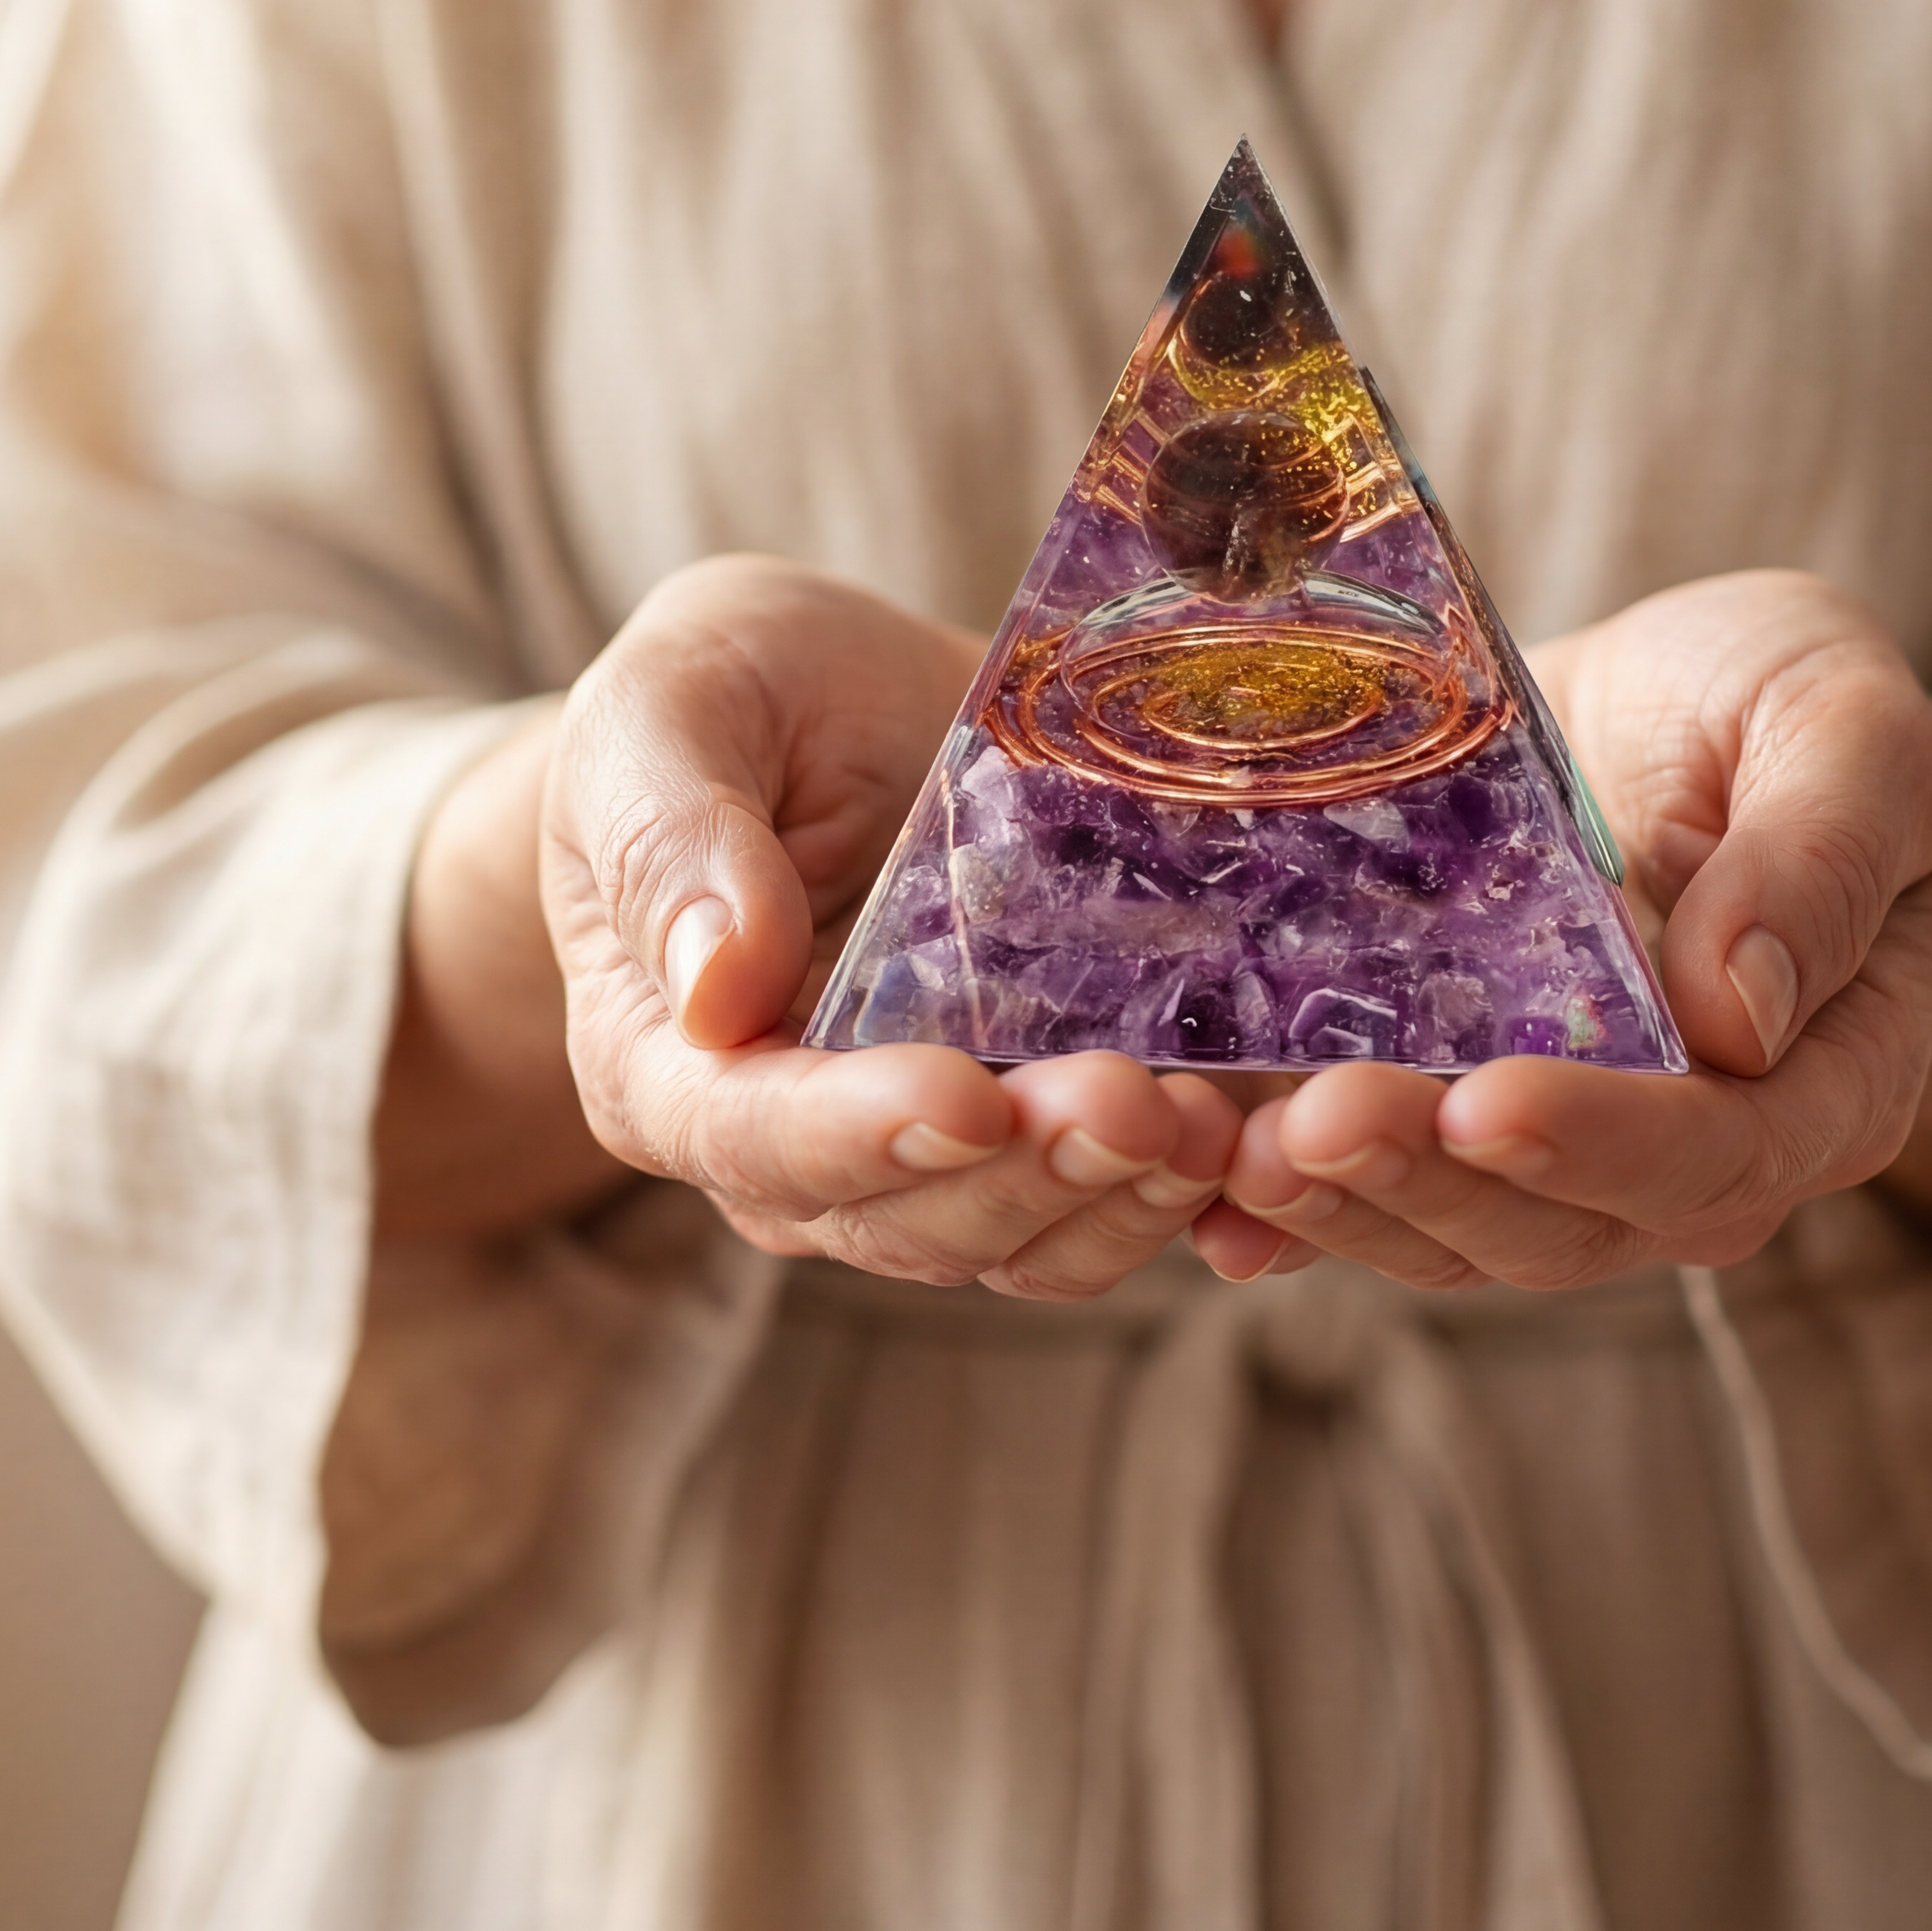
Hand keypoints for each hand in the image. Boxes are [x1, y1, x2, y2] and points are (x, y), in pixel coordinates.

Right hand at [544, 557, 1241, 1294]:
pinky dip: (1196, 1194)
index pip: (754, 1136)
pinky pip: (1120, 1198)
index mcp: (673, 1062)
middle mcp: (803, 1140)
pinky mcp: (1052, 1113)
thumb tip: (719, 989)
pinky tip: (1266, 1152)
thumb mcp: (665, 713)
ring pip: (1026, 1233)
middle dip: (1026, 1171)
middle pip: (909, 1213)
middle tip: (1131, 1104)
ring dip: (1122, 1197)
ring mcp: (938, 1145)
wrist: (834, 702)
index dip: (860, 1135)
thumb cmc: (725, 697)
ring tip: (1209, 1126)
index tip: (960, 1098)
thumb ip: (671, 837)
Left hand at [1197, 572, 1931, 1289]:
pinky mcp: (1446, 1106)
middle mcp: (1688, 1148)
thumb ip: (1821, 857)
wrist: (1690, 707)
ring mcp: (1554, 1143)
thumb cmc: (1793, 708)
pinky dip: (1286, 1207)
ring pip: (1452, 1225)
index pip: (1720, 1152)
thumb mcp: (1846, 729)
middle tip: (1315, 1127)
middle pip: (1561, 1222)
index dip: (1606, 1142)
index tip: (1495, 1100)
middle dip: (1431, 1180)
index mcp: (1819, 1080)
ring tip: (1241, 1151)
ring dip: (1342, 1202)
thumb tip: (1746, 1014)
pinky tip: (1201, 1202)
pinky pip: (1368, 1185)